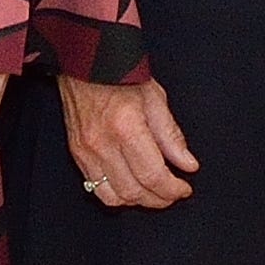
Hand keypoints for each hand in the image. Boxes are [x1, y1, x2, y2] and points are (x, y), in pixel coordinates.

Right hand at [61, 74, 197, 209]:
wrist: (84, 63)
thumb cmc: (120, 75)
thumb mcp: (155, 99)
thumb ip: (172, 136)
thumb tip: (188, 165)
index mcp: (126, 127)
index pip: (152, 175)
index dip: (172, 189)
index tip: (184, 188)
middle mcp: (102, 143)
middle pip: (134, 191)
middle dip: (158, 199)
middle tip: (173, 193)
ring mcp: (86, 151)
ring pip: (113, 197)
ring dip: (137, 201)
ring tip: (153, 193)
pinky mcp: (76, 153)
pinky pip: (95, 188)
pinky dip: (116, 194)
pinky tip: (130, 186)